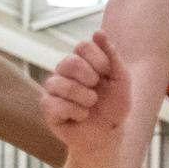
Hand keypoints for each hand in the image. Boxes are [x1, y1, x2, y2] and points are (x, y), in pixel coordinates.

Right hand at [43, 31, 132, 153]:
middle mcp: (64, 72)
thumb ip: (112, 56)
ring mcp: (53, 89)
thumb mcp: (121, 80)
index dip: (98, 59)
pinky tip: (81, 117)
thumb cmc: (114, 106)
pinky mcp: (48, 108)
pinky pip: (56, 105)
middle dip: (90, 78)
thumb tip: (98, 32)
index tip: (107, 73)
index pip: (82, 46)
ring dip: (85, 98)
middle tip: (96, 91)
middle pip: (69, 62)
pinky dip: (76, 113)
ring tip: (90, 106)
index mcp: (81, 61)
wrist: (108, 135)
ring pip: (62, 84)